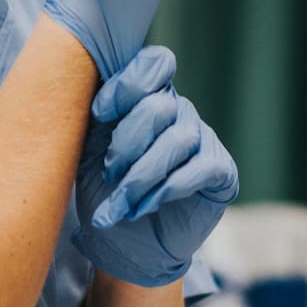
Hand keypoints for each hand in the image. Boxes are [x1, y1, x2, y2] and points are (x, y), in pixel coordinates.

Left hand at [73, 45, 238, 287]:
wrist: (122, 243)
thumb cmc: (102, 188)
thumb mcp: (88, 146)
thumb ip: (95, 114)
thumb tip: (86, 86)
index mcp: (147, 96)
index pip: (153, 64)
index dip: (126, 85)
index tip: (98, 113)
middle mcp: (178, 110)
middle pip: (159, 105)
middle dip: (127, 142)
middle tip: (109, 172)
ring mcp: (202, 138)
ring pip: (177, 140)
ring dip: (141, 175)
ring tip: (120, 201)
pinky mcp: (220, 171)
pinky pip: (200, 168)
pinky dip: (167, 189)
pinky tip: (145, 206)